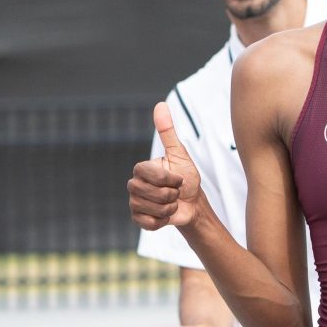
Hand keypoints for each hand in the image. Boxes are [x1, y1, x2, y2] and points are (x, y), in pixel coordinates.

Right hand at [127, 101, 204, 230]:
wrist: (192, 204)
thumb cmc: (187, 177)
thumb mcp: (180, 153)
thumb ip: (167, 131)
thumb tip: (160, 104)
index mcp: (141, 168)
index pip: (151, 174)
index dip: (169, 179)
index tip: (178, 179)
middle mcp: (134, 184)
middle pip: (151, 193)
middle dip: (171, 195)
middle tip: (175, 193)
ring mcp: (134, 202)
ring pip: (151, 208)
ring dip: (169, 208)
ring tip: (171, 203)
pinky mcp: (137, 219)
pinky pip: (148, 222)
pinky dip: (162, 221)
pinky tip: (165, 216)